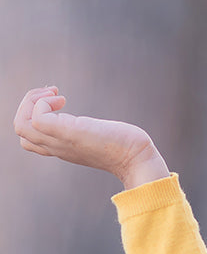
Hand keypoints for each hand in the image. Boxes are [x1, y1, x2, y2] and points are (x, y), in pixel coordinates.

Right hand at [14, 86, 169, 188]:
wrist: (138, 160)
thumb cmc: (127, 149)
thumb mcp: (98, 139)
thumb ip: (87, 134)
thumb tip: (90, 126)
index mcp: (62, 148)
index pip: (29, 138)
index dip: (35, 115)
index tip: (57, 101)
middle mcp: (57, 147)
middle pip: (20, 129)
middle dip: (29, 103)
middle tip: (53, 93)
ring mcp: (60, 141)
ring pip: (21, 124)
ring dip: (31, 101)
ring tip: (54, 94)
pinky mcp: (68, 133)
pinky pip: (37, 117)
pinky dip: (43, 103)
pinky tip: (63, 99)